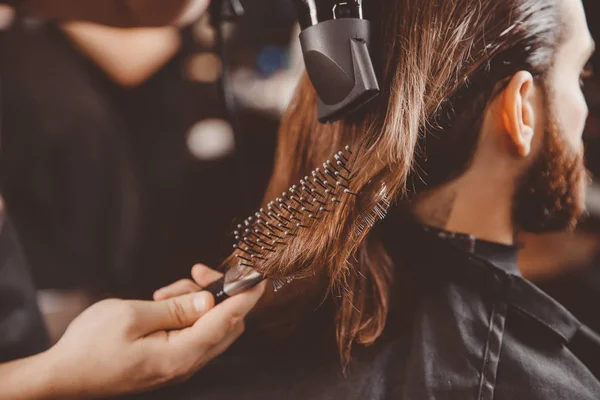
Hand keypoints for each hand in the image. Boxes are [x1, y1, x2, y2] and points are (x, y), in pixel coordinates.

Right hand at [43, 265, 263, 397]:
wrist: (62, 376)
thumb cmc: (90, 346)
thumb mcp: (132, 315)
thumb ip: (176, 308)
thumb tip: (209, 301)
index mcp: (180, 355)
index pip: (228, 321)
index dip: (247, 296)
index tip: (259, 277)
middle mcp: (186, 364)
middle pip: (225, 324)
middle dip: (217, 292)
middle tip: (196, 273)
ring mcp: (179, 365)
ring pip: (209, 326)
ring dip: (196, 301)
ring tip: (161, 294)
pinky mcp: (170, 362)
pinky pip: (193, 333)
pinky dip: (186, 313)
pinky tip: (161, 305)